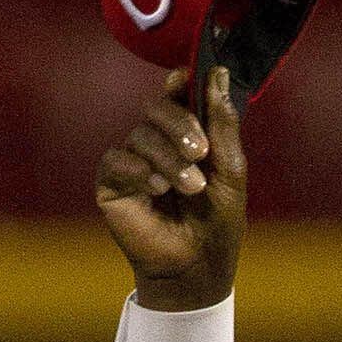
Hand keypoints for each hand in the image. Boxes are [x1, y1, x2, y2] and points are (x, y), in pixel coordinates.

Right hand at [94, 64, 245, 309]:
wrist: (198, 269)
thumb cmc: (217, 223)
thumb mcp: (230, 170)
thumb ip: (222, 123)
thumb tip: (217, 72)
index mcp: (185, 135)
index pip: (176, 94)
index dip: (179, 83)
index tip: (185, 79)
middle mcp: (156, 143)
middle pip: (156, 109)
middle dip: (179, 124)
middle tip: (199, 152)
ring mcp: (132, 162)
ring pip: (140, 135)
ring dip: (169, 159)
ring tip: (191, 187)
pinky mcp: (111, 185)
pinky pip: (116, 160)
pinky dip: (138, 170)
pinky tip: (156, 188)